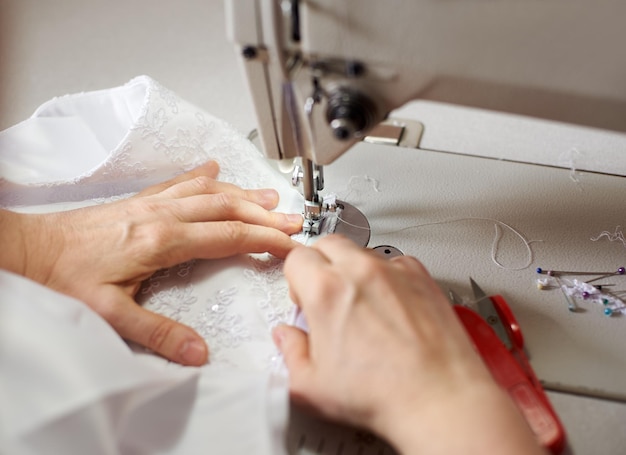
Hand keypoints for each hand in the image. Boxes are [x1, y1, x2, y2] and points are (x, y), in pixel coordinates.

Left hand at [2, 161, 302, 365]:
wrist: (29, 250)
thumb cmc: (64, 277)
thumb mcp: (110, 313)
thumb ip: (157, 332)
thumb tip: (196, 351)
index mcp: (161, 241)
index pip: (228, 236)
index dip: (264, 240)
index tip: (290, 245)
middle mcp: (161, 215)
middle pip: (227, 208)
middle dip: (265, 215)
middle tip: (293, 221)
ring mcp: (151, 203)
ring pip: (208, 192)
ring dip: (243, 194)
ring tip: (269, 198)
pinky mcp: (140, 200)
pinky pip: (180, 182)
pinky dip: (203, 176)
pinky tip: (213, 169)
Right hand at [274, 235, 543, 453]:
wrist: (438, 398)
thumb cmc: (383, 393)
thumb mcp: (312, 386)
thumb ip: (290, 354)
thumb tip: (287, 338)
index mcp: (325, 291)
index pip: (297, 257)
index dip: (295, 278)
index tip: (302, 297)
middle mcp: (360, 271)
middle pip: (328, 244)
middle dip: (321, 265)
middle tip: (326, 294)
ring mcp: (393, 270)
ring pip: (362, 251)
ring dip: (354, 270)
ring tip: (360, 303)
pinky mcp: (421, 276)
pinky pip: (396, 262)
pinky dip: (388, 275)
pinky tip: (390, 304)